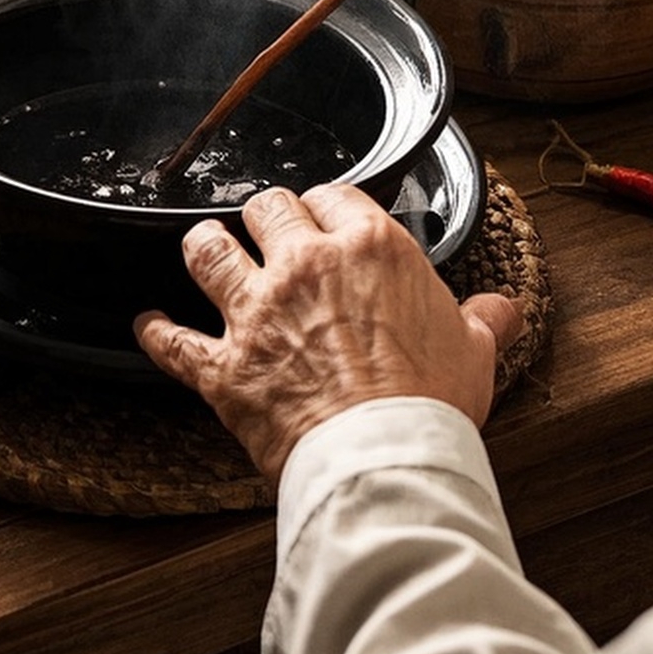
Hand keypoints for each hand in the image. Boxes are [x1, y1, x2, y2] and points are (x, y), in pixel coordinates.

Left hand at [135, 185, 521, 484]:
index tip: (327, 218)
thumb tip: (503, 309)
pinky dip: (155, 331)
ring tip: (205, 247)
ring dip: (204, 247)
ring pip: (208, 250)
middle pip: (266, 207)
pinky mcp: (224, 366)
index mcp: (370, 249)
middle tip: (270, 230)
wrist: (385, 458)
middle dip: (266, 215)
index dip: (328, 206)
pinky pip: (171, 340)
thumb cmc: (430, 404)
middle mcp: (305, 266)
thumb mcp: (474, 351)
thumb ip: (485, 319)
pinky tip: (149, 324)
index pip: (335, 195)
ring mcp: (257, 312)